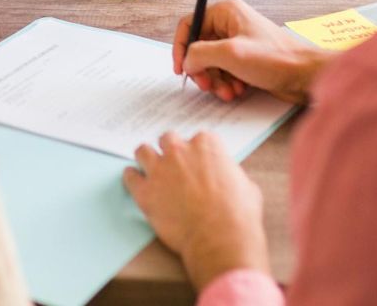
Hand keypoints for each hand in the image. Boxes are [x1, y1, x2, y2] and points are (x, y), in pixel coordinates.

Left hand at [123, 131, 269, 290]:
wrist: (220, 238)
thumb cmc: (238, 215)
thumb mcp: (247, 185)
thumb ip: (231, 174)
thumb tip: (229, 178)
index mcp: (206, 145)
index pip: (198, 138)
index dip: (197, 152)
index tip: (197, 162)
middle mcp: (180, 150)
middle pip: (167, 139)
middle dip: (170, 150)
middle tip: (173, 165)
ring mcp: (160, 169)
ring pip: (143, 151)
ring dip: (146, 158)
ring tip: (150, 169)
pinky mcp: (145, 191)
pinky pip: (129, 176)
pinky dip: (131, 178)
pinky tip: (134, 182)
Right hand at [173, 0, 329, 104]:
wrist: (306, 75)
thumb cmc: (274, 58)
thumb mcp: (231, 54)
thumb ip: (200, 54)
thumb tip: (187, 62)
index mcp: (226, 11)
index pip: (189, 24)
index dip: (181, 47)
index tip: (181, 69)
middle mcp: (230, 23)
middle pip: (199, 47)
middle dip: (202, 70)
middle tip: (207, 86)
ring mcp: (239, 41)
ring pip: (211, 62)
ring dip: (216, 80)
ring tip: (228, 93)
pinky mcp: (246, 58)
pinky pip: (225, 71)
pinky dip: (227, 83)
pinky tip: (238, 91)